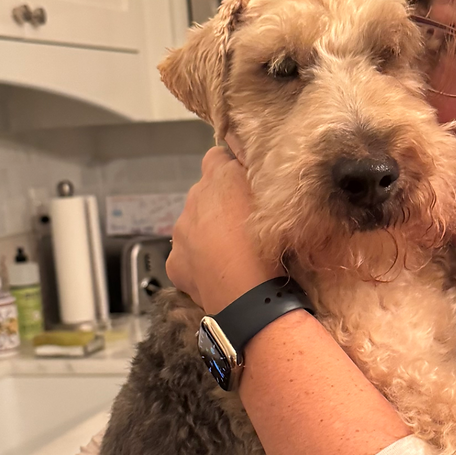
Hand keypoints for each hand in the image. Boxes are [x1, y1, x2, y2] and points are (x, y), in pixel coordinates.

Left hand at [167, 147, 281, 314]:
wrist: (252, 297)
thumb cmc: (273, 246)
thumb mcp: (280, 201)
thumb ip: (260, 181)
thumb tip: (252, 170)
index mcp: (219, 178)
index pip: (217, 156)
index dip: (231, 168)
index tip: (245, 185)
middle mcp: (194, 200)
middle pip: (204, 195)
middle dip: (220, 206)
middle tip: (245, 228)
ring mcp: (181, 233)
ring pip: (193, 227)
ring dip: (209, 235)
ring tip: (234, 256)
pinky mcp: (175, 263)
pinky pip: (186, 257)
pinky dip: (199, 263)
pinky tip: (218, 275)